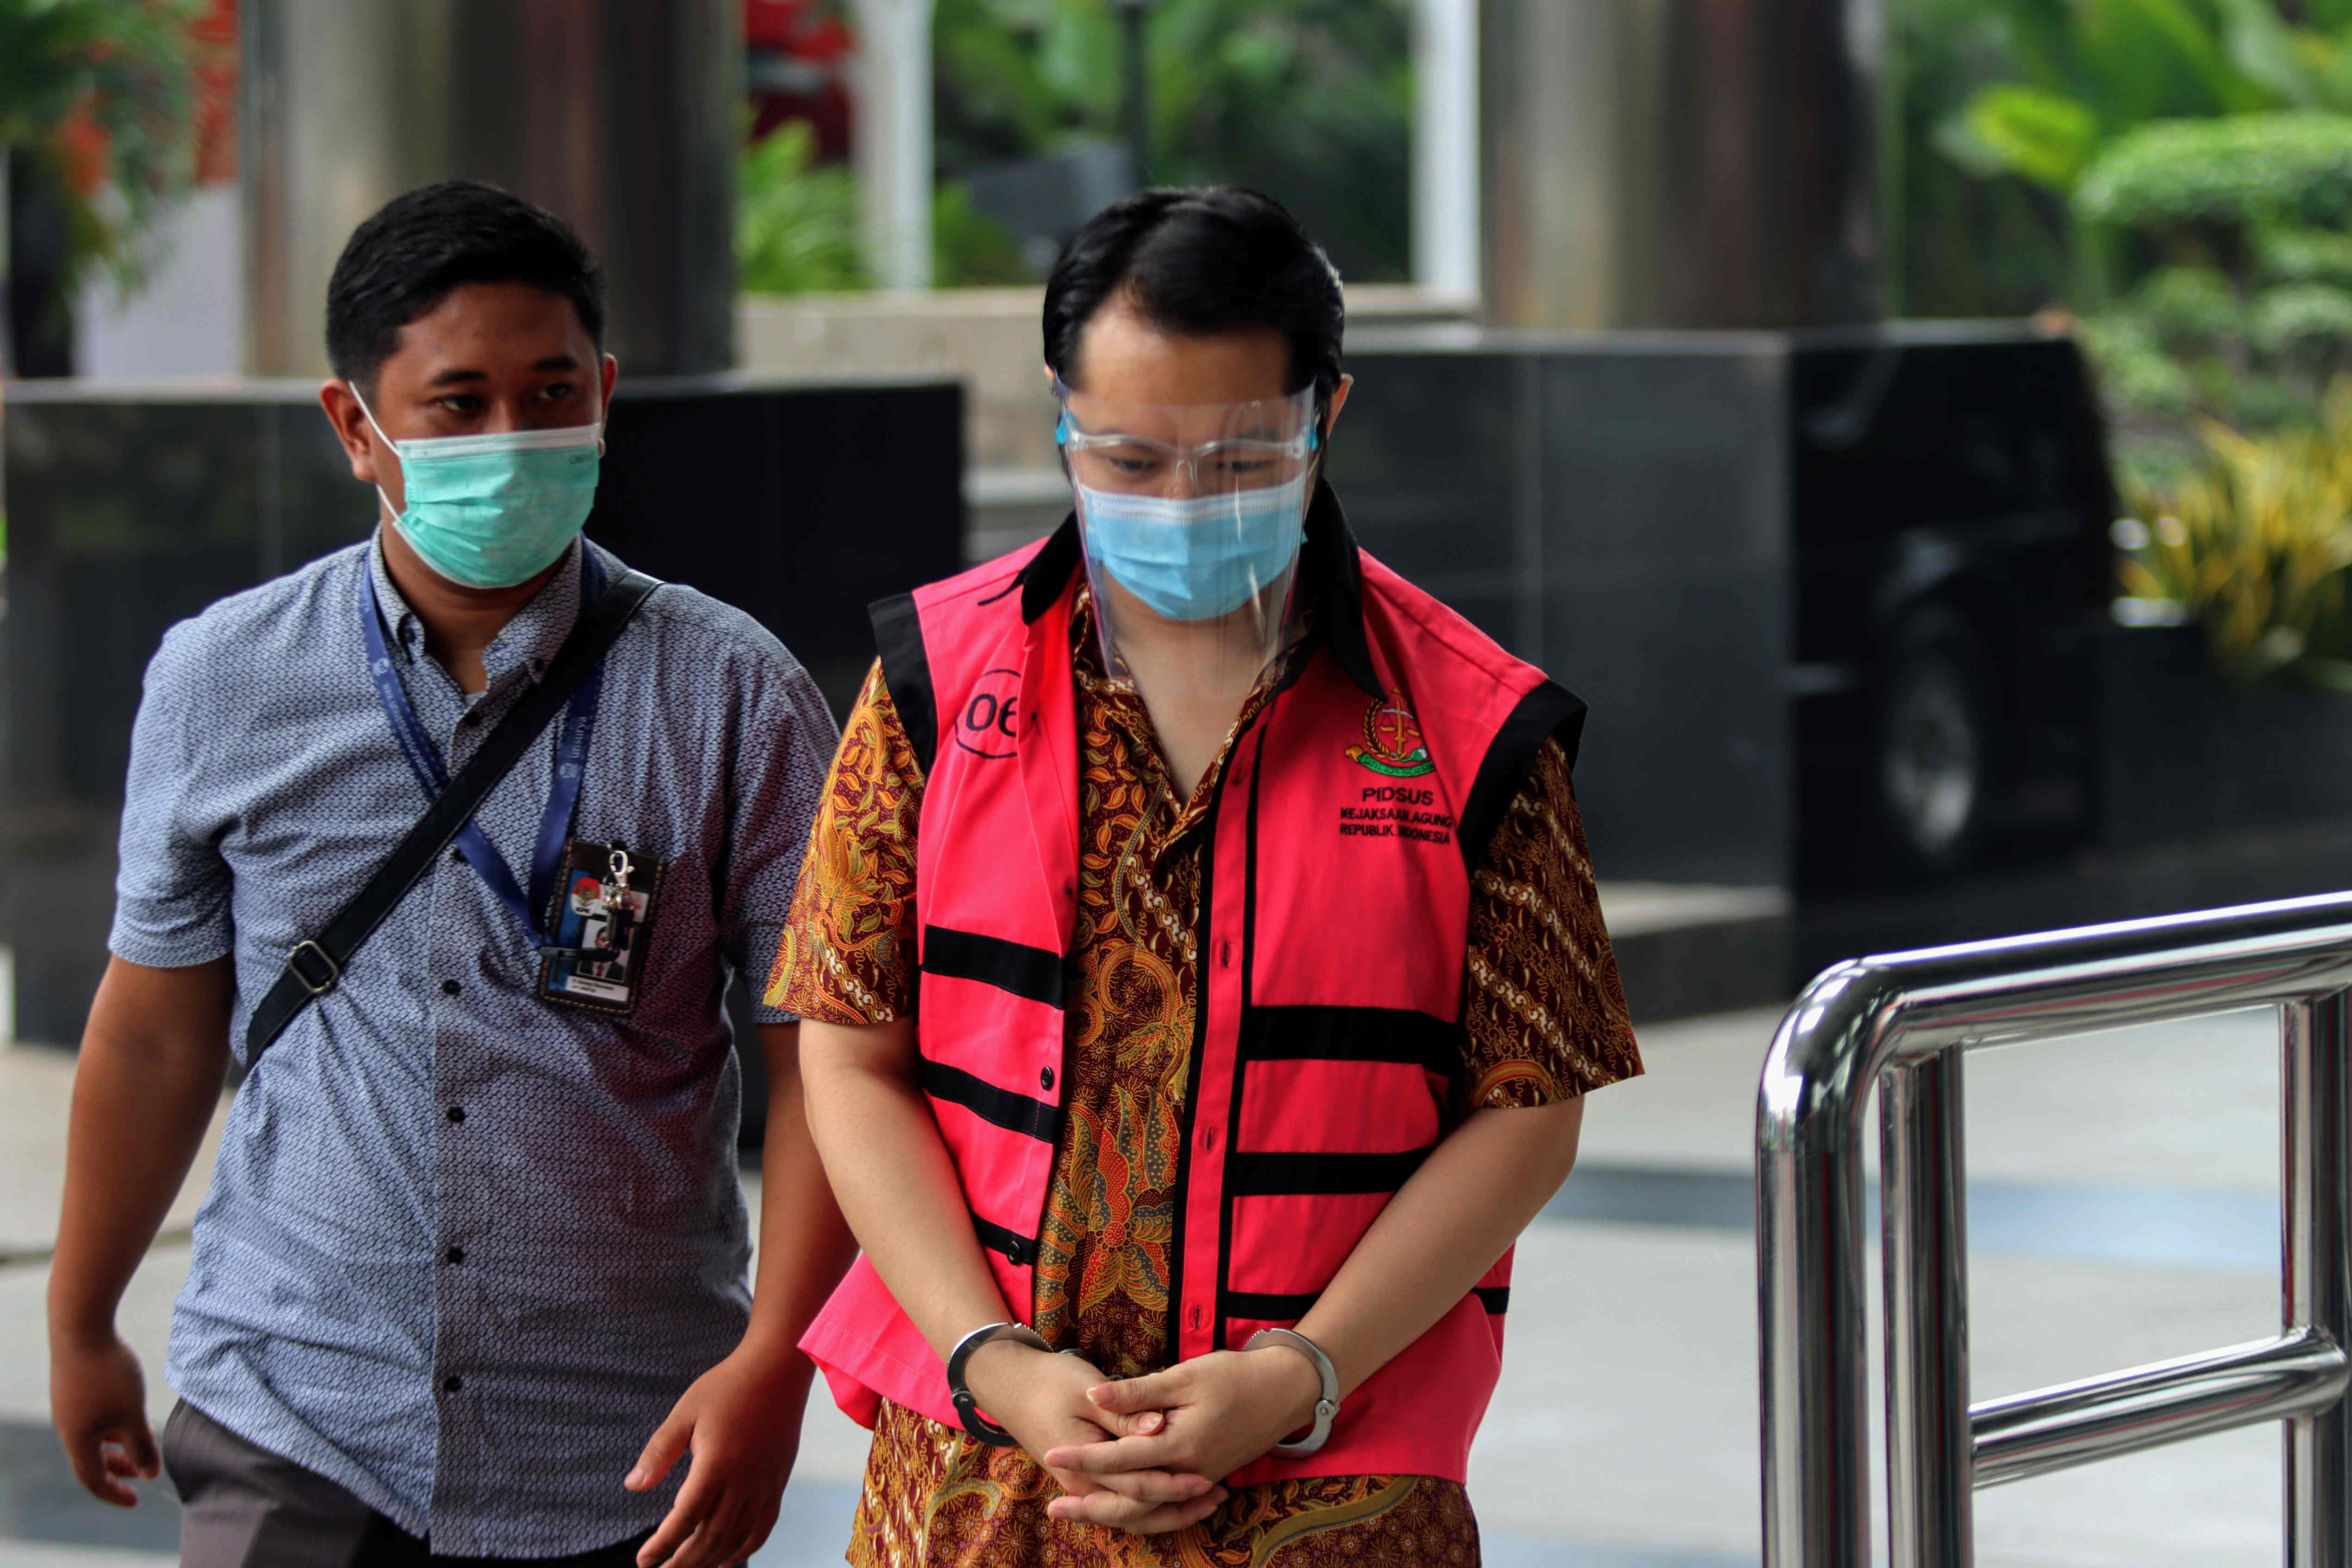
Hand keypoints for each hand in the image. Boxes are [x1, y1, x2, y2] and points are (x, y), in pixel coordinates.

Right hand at [50, 1329, 159, 1507]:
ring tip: (145, 1440)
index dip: (114, 1493)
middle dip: (118, 1468)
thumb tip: (150, 1474)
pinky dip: (112, 1422)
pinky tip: (130, 1409)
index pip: (93, 1479)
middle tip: (143, 1472)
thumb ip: (142, 1446)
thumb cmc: (108, 1374)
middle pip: (92, 1459)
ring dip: (118, 1443)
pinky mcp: (73, 1386)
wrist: (80, 1328)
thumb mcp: (132, 1414)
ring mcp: (68, 1405)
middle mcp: (67, 1427)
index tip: (136, 1500)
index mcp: (77, 1440)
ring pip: (93, 1435)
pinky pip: (92, 1416)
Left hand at [626, 1344, 811, 1567]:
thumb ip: (659, 1452)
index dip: (663, 1545)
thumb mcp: (685, 1413)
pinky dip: (745, 1549)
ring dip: (710, 1560)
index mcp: (716, 1464)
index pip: (685, 1519)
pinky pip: (764, 1527)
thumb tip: (632, 1486)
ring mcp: (766, 1483)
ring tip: (689, 1567)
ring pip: (736, 1537)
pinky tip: (728, 1559)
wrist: (778, 1367)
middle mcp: (744, 1480)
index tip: (644, 1560)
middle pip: (711, 1537)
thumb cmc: (727, 1385)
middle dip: (684, 1561)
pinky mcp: (779, 1481)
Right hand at [963, 1342, 1226, 1535]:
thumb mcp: (1087, 1390)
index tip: (1207, 1480)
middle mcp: (1085, 1484)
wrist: (1012, 1386)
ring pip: (1132, 1513)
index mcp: (1085, 1463)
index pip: (1137, 1485)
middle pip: (1138, 1510)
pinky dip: (1152, 1504)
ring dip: (1169, 1511)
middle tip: (1219, 1495)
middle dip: (1179, 1507)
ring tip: (1209, 1501)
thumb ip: (1124, 1413)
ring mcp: (1085, 1485)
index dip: (1174, 1485)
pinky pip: (1123, 1503)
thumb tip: (1158, 1427)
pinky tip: (1178, 1496)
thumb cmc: (1051, 1382)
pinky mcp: (1088, 1479)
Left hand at [1041, 1346, 1322, 1524]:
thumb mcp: (1186, 1376)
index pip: (1121, 1458)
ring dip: (1112, 1512)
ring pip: (1150, 1509)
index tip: (1051, 1452)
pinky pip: (1168, 1504)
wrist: (1285, 1391)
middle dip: (1091, 1504)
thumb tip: (1092, 1397)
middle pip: (1132, 1500)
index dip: (1084, 1456)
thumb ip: (1139, 1392)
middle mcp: (1189, 1472)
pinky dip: (1143, 1510)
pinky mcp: (1207, 1477)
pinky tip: (1121, 1506)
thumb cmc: (1235, 1376)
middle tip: (1053, 1506)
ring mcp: (1200, 1479)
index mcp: (1181, 1445)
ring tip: (1079, 1510)